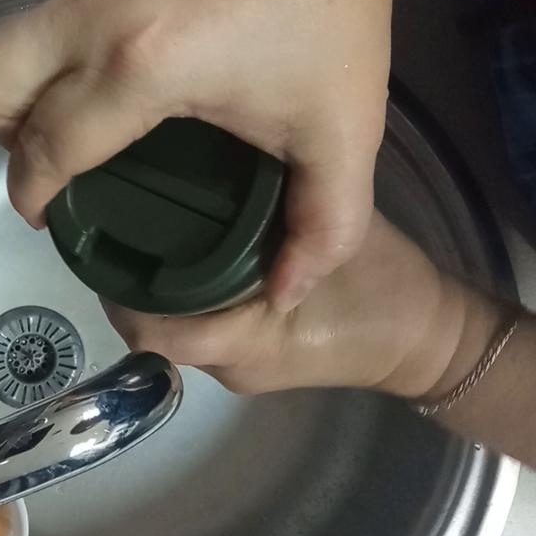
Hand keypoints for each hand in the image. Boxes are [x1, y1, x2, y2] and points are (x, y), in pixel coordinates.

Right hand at [0, 0, 394, 309]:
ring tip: (65, 125)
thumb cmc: (334, 14)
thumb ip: (323, 226)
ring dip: (13, 95)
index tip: (48, 218)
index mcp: (139, 69)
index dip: (32, 196)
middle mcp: (92, 21)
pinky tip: (98, 84)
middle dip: (0, 136)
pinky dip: (44, 62)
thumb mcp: (343, 131)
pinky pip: (37, 24)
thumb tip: (283, 294)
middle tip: (50, 162)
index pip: (44, 147)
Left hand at [103, 214, 466, 397]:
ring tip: (141, 232)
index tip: (109, 236)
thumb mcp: (337, 239)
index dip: (125, 291)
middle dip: (128, 288)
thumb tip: (218, 165)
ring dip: (151, 294)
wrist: (425, 338)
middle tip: (115, 223)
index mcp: (246, 339)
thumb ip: (284, 213)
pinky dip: (179, 302)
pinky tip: (180, 255)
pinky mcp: (248, 363)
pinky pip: (196, 335)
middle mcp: (230, 364)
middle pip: (152, 335)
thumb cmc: (383, 285)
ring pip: (172, 336)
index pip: (157, 331)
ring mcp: (238, 370)